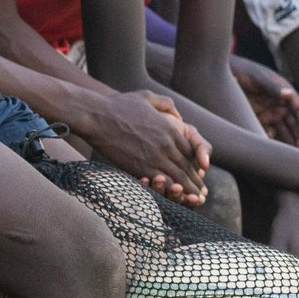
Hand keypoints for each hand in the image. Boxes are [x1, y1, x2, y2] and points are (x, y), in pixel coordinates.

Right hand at [84, 89, 209, 206]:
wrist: (97, 117)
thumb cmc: (119, 105)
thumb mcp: (147, 97)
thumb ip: (166, 104)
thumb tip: (179, 116)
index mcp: (170, 129)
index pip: (190, 152)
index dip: (196, 165)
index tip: (199, 173)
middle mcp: (165, 145)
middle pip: (186, 168)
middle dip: (195, 182)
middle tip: (200, 194)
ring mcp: (153, 158)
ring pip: (177, 179)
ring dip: (186, 191)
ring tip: (192, 200)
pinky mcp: (140, 168)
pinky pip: (160, 183)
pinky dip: (169, 192)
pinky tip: (172, 197)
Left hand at [230, 55, 298, 148]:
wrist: (223, 75)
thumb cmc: (243, 71)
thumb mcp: (257, 78)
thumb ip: (272, 86)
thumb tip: (288, 93)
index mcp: (283, 91)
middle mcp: (279, 103)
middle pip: (294, 122)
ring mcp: (269, 112)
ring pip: (284, 130)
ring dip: (288, 140)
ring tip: (291, 152)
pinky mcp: (259, 119)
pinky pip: (269, 132)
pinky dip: (271, 138)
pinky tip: (268, 141)